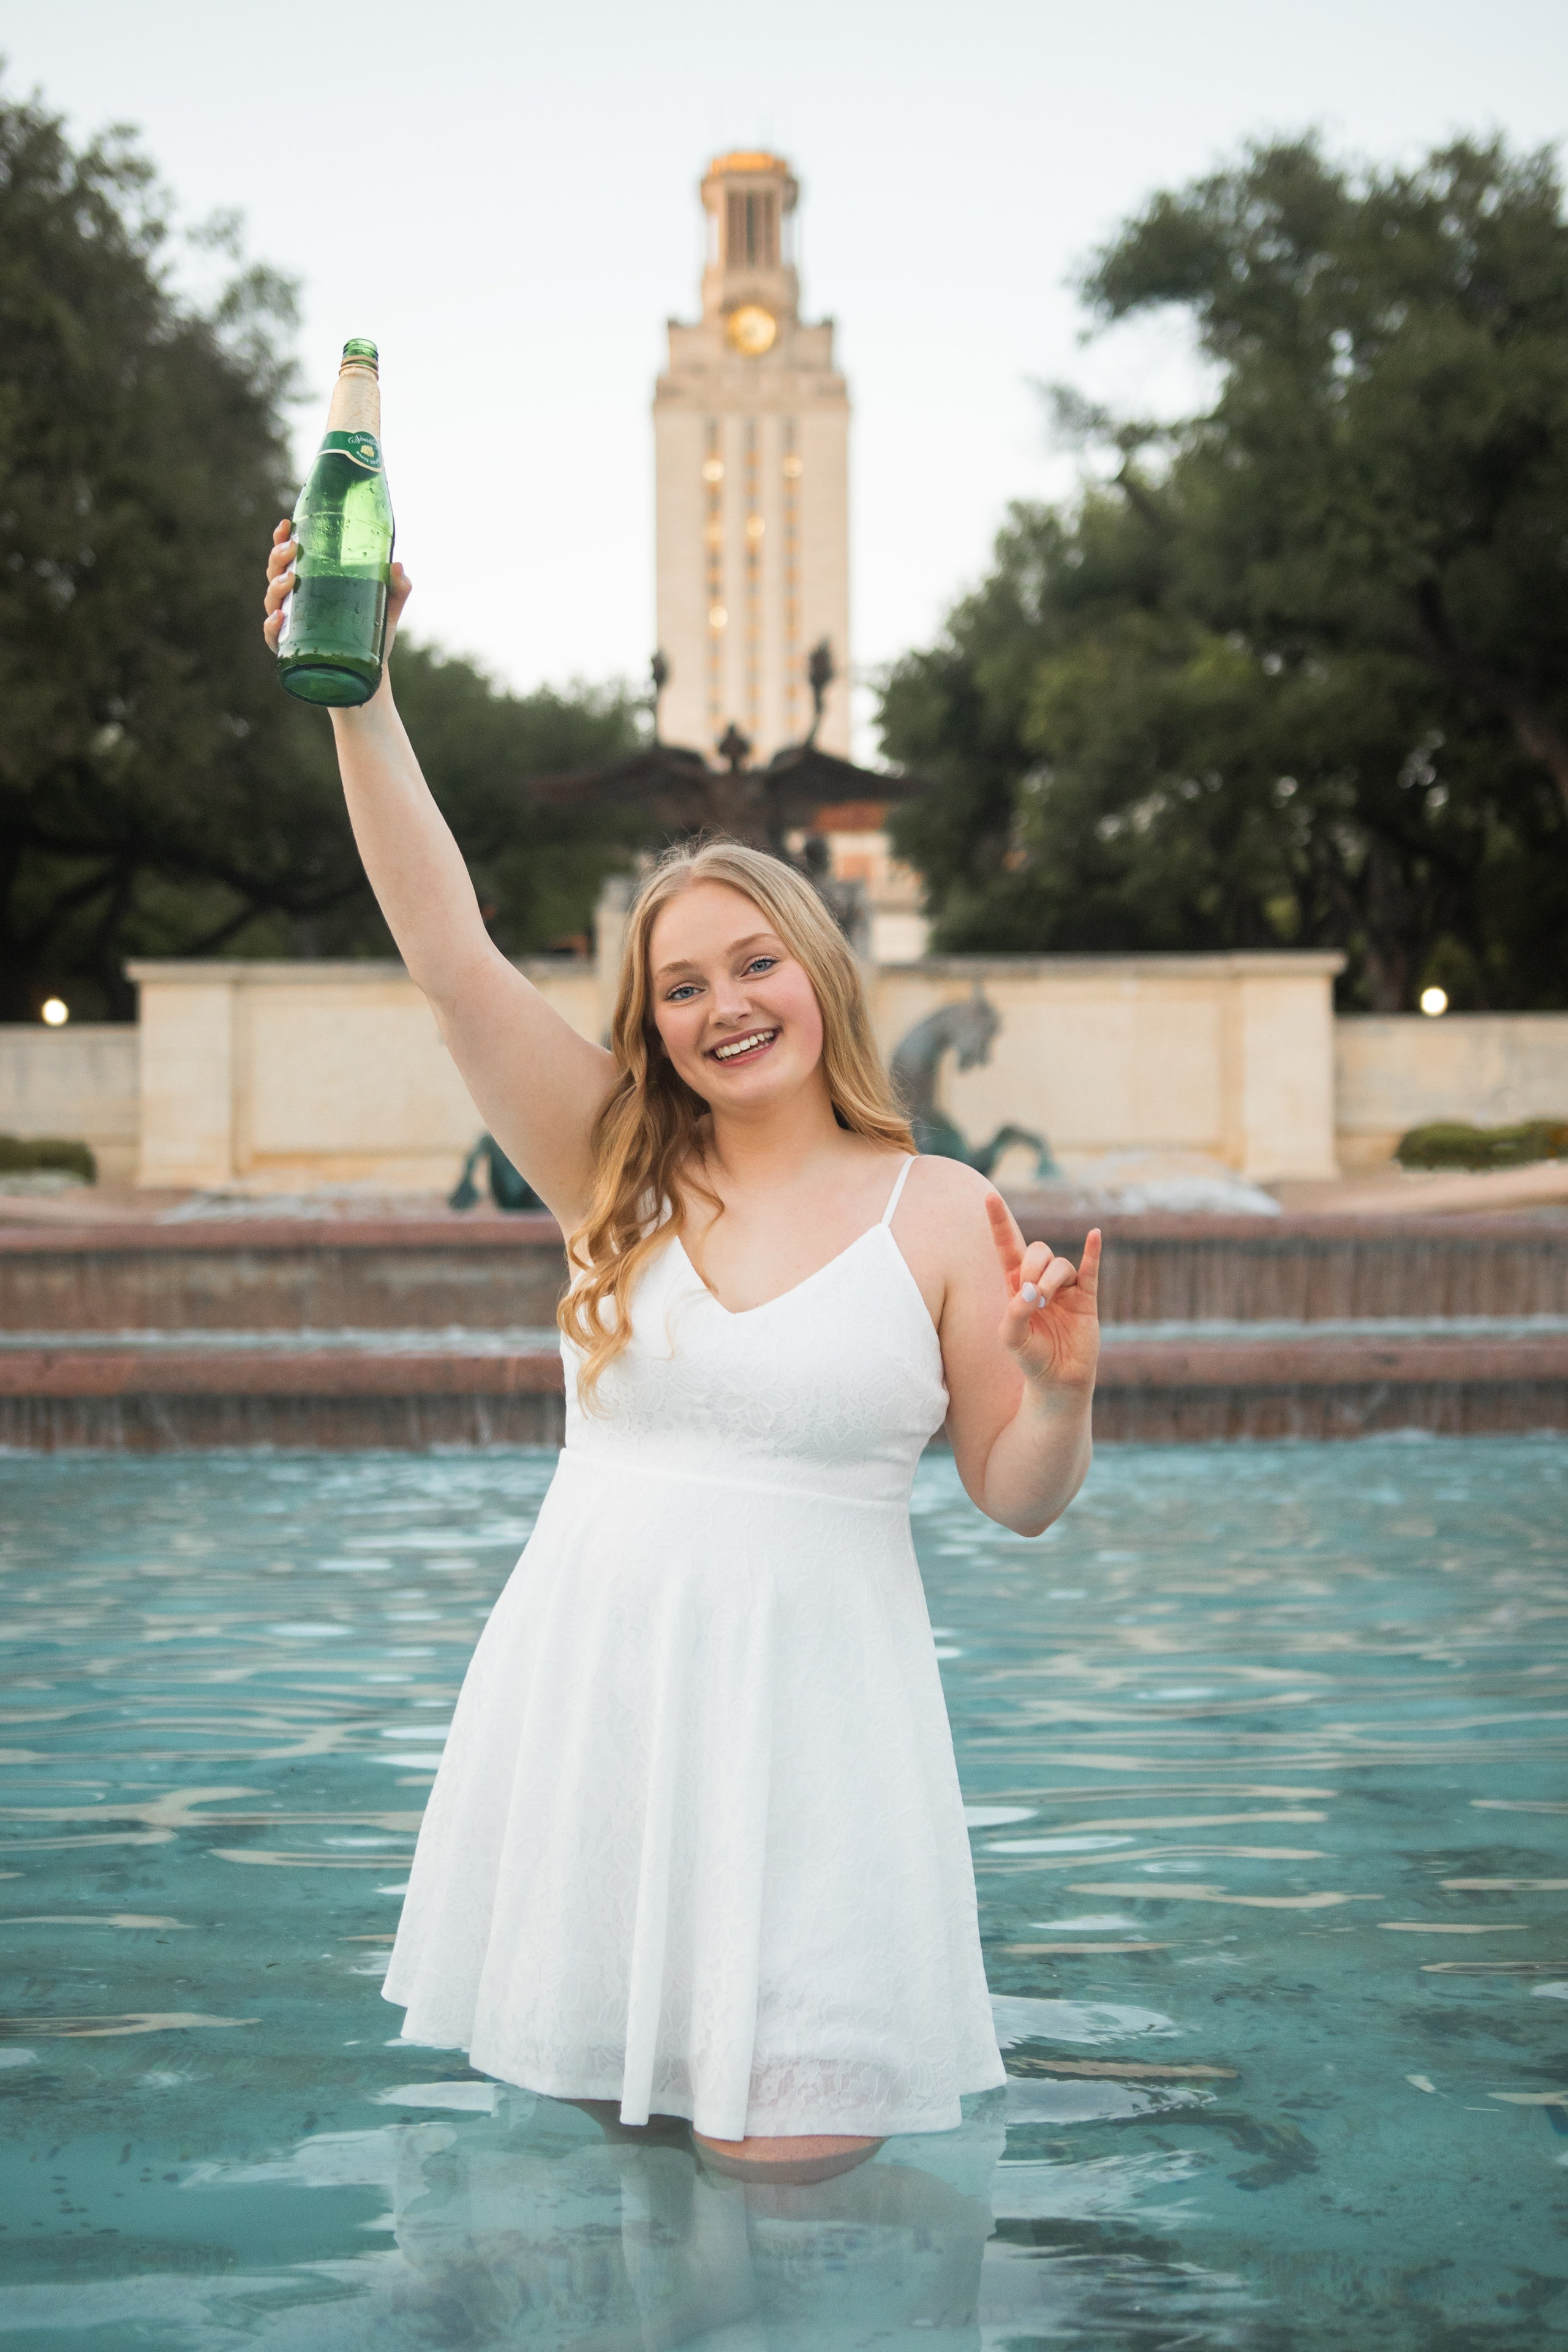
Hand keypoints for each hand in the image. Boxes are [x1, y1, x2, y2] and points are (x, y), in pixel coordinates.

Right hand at [262, 517, 412, 653]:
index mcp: (311, 583)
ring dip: (275, 587)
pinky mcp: (291, 650)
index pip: (289, 557)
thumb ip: (398, 586)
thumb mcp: (388, 606)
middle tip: (292, 549)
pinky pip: (273, 636)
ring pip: (271, 600)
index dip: (281, 539)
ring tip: (289, 579)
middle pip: (274, 573)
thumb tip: (397, 565)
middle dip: (278, 557)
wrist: (372, 674)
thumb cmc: (374, 633)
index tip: (286, 525)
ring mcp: (292, 626)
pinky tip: (280, 616)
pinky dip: (271, 626)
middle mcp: (296, 602)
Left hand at [985, 1192, 1100, 1394]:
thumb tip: (1031, 1290)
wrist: (1058, 1381)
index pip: (1007, 1247)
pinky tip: (1095, 1235)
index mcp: (1016, 1286)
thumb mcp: (1012, 1338)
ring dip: (1050, 1278)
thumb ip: (1015, 1313)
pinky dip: (1093, 1252)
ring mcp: (1065, 1288)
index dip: (999, 1223)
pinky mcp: (1087, 1298)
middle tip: (1031, 1296)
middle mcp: (1040, 1281)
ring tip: (1045, 1301)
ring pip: (1060, 1264)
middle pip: (1036, 1251)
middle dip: (1031, 1267)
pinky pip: (1091, 1269)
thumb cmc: (1030, 1357)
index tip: (989, 1196)